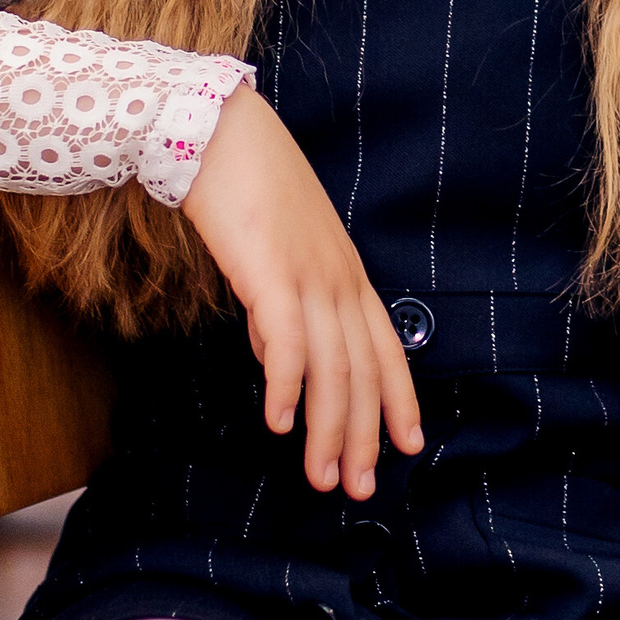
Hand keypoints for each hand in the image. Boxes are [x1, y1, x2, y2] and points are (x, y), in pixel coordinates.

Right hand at [186, 86, 422, 497]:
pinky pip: (289, 342)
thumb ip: (283, 307)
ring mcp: (310, 274)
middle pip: (364, 371)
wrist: (214, 131)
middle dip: (364, 436)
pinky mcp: (272, 272)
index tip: (404, 448)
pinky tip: (278, 424)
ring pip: (334, 368)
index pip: (386, 348)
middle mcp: (339, 278)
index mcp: (346, 273)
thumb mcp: (276, 254)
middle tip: (355, 488)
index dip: (398, 401)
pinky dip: (288, 387)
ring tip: (320, 477)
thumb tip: (277, 361)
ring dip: (329, 430)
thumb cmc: (243, 188)